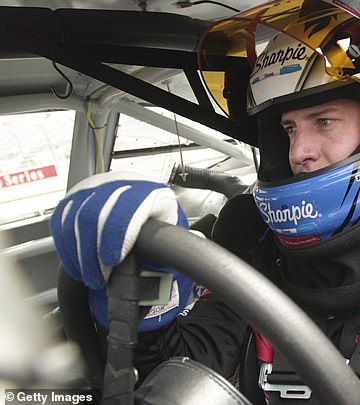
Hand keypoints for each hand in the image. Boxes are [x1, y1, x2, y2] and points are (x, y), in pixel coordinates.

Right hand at [51, 171, 194, 330]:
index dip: (119, 233)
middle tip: (102, 276)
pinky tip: (79, 265)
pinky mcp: (76, 199)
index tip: (113, 259)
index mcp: (153, 192)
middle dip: (95, 250)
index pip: (131, 206)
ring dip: (81, 253)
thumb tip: (195, 245)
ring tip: (93, 276)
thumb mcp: (174, 235)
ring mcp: (97, 189)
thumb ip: (180, 246)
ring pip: (77, 217)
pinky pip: (63, 221)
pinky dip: (68, 247)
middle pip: (98, 212)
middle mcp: (123, 184)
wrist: (144, 216)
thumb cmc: (161, 229)